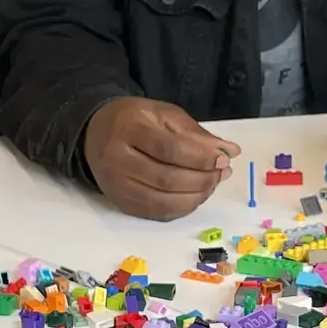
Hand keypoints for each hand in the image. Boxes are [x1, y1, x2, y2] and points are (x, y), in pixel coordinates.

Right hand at [83, 96, 240, 219]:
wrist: (95, 132)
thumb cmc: (135, 120)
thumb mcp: (164, 114)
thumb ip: (197, 133)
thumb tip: (230, 151)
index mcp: (128, 128)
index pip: (170, 149)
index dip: (201, 158)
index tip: (223, 159)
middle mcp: (117, 159)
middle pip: (167, 179)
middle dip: (203, 179)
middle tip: (222, 173)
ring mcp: (117, 185)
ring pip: (163, 201)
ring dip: (196, 196)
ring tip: (213, 183)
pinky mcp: (121, 202)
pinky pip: (157, 213)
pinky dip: (183, 208)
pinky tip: (196, 196)